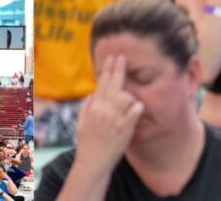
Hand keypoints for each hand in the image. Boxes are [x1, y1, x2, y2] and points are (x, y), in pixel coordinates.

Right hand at [74, 55, 143, 169]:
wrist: (93, 163)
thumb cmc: (87, 143)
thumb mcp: (82, 122)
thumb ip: (87, 107)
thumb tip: (93, 94)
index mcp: (94, 107)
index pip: (101, 83)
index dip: (107, 69)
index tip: (111, 57)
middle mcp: (104, 111)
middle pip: (113, 85)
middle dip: (118, 69)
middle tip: (122, 57)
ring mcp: (115, 120)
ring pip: (124, 97)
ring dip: (128, 93)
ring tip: (130, 96)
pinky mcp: (124, 130)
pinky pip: (133, 114)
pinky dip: (136, 108)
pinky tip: (139, 105)